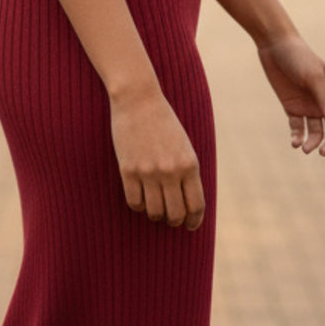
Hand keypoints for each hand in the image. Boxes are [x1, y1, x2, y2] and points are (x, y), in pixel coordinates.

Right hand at [110, 88, 205, 229]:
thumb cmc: (164, 123)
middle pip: (175, 214)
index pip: (196, 205)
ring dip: (156, 216)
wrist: (138, 100)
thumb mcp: (185, 146)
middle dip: (174, 221)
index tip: (190, 226)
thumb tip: (188, 202)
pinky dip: (139, 205)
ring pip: (154, 212)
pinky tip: (141, 199)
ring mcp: (148, 172)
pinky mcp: (128, 170)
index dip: (194, 221)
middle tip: (171, 219)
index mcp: (190, 165)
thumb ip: (188, 172)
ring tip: (155, 210)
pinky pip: (134, 202)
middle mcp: (170, 171)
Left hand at [257, 34, 324, 156]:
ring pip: (316, 131)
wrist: (275, 46)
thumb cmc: (299, 57)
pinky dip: (298, 136)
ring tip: (305, 148)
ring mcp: (309, 106)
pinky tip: (295, 142)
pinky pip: (298, 127)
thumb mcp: (313, 77)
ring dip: (314, 142)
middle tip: (322, 152)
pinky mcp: (293, 108)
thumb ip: (324, 100)